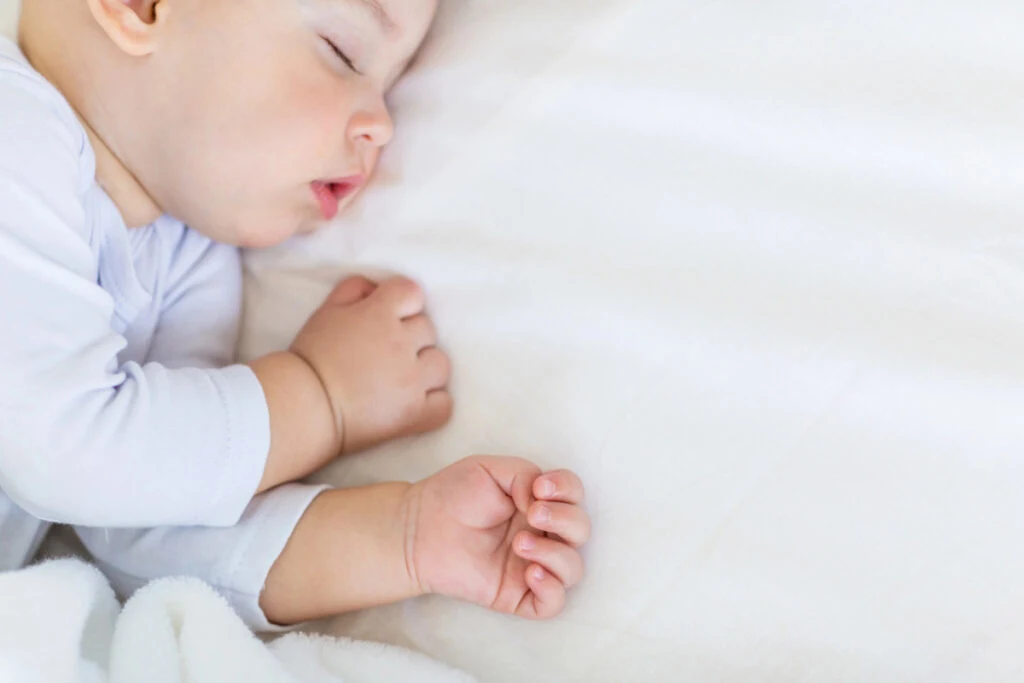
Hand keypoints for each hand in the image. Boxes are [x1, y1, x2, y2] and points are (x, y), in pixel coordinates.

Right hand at [290, 275, 452, 453]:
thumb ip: (354, 289)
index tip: (390, 317)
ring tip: (402, 379)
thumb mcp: (326, 311)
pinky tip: (414, 403)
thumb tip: (377, 288)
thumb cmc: (311, 358)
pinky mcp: (415, 413)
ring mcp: (412, 380)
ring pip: (440, 364)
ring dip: (426, 369)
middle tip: (386, 354)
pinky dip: (434, 403)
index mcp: (380, 314)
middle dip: (410, 338)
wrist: (303, 407)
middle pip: (428, 329)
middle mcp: (402, 344)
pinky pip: (444, 404)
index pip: (412, 292)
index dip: (403, 303)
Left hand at [404, 456, 590, 618]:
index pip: (574, 495)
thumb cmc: (453, 495)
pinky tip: (529, 572)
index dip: (567, 489)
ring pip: (573, 568)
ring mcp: (532, 564)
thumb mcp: (490, 469)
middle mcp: (542, 533)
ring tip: (519, 543)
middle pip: (581, 530)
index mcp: (539, 502)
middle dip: (564, 519)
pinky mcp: (517, 594)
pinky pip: (553, 603)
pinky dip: (551, 589)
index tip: (540, 487)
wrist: (419, 527)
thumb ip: (525, 474)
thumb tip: (542, 501)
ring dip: (555, 553)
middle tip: (532, 512)